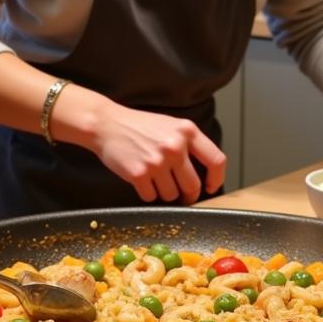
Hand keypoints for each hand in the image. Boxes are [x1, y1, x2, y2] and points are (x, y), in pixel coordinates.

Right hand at [86, 103, 225, 202]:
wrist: (106, 124)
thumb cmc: (138, 125)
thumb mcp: (170, 125)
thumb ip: (189, 144)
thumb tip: (204, 172)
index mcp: (187, 131)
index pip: (216, 160)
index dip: (216, 179)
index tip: (210, 186)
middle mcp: (175, 146)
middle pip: (193, 186)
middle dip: (187, 194)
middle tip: (180, 193)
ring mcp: (157, 161)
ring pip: (172, 195)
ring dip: (164, 193)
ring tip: (154, 178)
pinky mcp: (139, 174)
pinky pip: (151, 197)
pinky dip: (147, 193)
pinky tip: (140, 179)